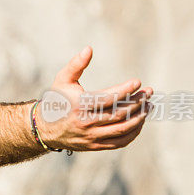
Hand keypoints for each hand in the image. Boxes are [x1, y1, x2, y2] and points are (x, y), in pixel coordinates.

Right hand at [35, 46, 152, 150]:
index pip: (108, 98)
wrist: (44, 129)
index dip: (125, 90)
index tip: (137, 82)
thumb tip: (89, 49)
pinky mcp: (95, 145)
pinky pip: (120, 141)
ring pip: (122, 128)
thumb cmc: (57, 100)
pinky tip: (140, 120)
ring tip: (149, 105)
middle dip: (138, 102)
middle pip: (119, 113)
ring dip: (139, 117)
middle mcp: (86, 122)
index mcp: (79, 105)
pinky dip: (133, 132)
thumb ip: (76, 65)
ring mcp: (91, 136)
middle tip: (149, 91)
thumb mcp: (62, 80)